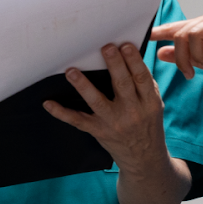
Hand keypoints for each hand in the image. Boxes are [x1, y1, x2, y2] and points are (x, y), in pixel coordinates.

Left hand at [43, 43, 168, 169]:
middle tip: (105, 47)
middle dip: (115, 65)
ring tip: (71, 71)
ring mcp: (113, 122)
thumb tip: (128, 55)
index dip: (133, 61)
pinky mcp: (98, 131)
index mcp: (149, 102)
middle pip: (122, 85)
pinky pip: (77, 121)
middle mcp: (132, 112)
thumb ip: (143, 85)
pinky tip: (48, 103)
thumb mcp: (153, 105)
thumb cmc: (147, 124)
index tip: (124, 45)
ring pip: (97, 101)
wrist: (144, 158)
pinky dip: (61, 113)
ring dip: (83, 86)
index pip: (142, 78)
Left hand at [151, 11, 202, 80]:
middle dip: (181, 57)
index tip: (142, 37)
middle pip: (181, 34)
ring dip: (198, 55)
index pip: (173, 27)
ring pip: (195, 34)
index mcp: (199, 26)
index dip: (157, 32)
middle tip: (188, 72)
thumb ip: (183, 56)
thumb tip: (159, 52)